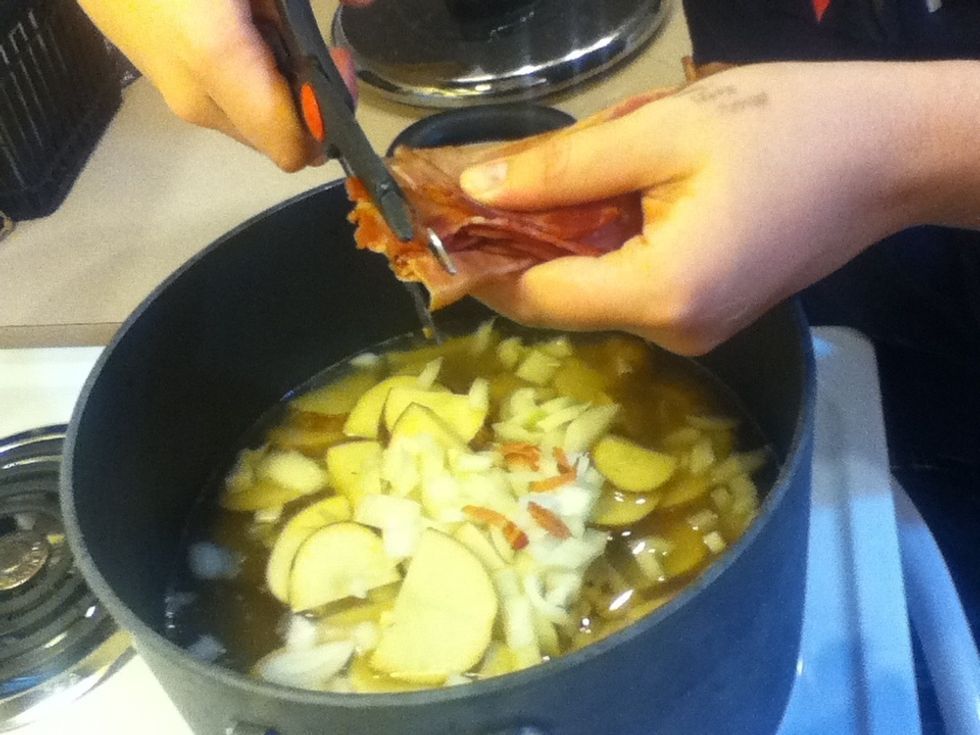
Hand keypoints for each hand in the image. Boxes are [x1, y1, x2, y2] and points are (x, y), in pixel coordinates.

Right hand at [79, 0, 364, 171]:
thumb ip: (304, 6)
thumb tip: (365, 5)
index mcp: (220, 67)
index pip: (295, 150)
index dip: (329, 121)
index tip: (335, 65)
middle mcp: (199, 100)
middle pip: (280, 139)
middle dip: (307, 100)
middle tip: (308, 39)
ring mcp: (178, 96)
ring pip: (255, 119)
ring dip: (277, 83)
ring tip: (263, 20)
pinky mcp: (165, 84)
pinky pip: (227, 99)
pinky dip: (247, 72)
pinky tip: (236, 24)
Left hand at [460, 61, 979, 353]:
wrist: (891, 150)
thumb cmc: (788, 127)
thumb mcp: (662, 132)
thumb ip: (561, 169)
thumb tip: (477, 190)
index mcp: (662, 293)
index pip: (536, 298)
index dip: (480, 265)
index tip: (434, 230)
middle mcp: (675, 331)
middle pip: (562, 300)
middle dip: (516, 250)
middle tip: (480, 192)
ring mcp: (696, 329)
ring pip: (594, 293)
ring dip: (560, 246)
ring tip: (540, 186)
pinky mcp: (709, 314)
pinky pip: (631, 287)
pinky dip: (602, 250)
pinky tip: (599, 203)